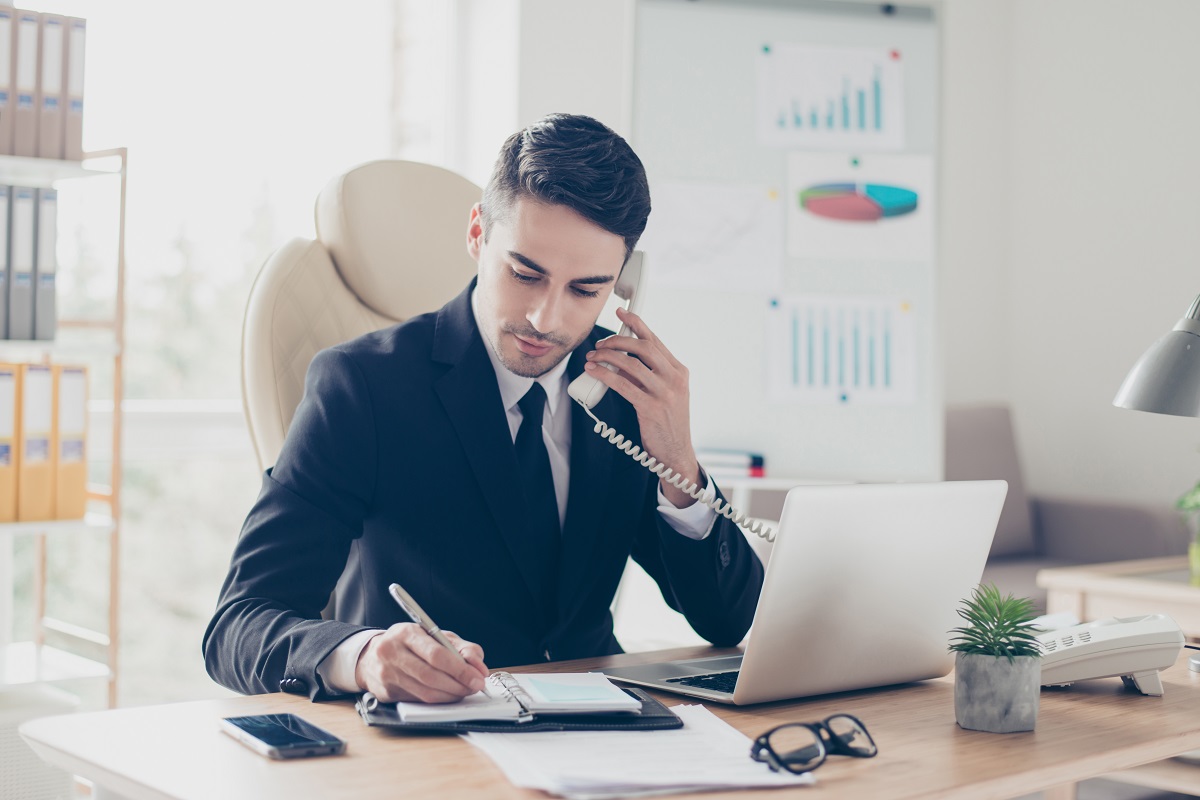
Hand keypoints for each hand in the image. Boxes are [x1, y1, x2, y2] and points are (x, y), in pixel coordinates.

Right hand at [354, 623, 488, 702]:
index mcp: (406, 633)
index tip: (477, 678)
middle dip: (458, 685)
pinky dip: (437, 701)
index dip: (460, 669)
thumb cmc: (410, 644)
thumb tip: (480, 669)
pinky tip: (447, 695)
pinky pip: (418, 701)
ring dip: (450, 695)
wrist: (372, 655)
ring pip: (425, 693)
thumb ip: (463, 648)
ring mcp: (386, 675)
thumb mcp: (436, 636)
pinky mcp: (385, 693)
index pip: (436, 654)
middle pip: (431, 676)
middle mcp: (392, 653)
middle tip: (474, 687)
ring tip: (464, 691)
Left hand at [584, 306, 701, 507]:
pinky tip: (594, 372)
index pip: (655, 340)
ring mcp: (665, 392)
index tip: (621, 313)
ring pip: (631, 364)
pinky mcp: (651, 407)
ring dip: (606, 357)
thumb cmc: (667, 423)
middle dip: (616, 341)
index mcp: (679, 371)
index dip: (636, 324)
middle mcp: (674, 378)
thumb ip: (649, 375)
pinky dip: (605, 375)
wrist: (676, 453)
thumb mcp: (665, 393)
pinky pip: (623, 384)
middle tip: (599, 345)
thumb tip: (621, 359)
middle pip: (642, 347)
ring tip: (592, 358)